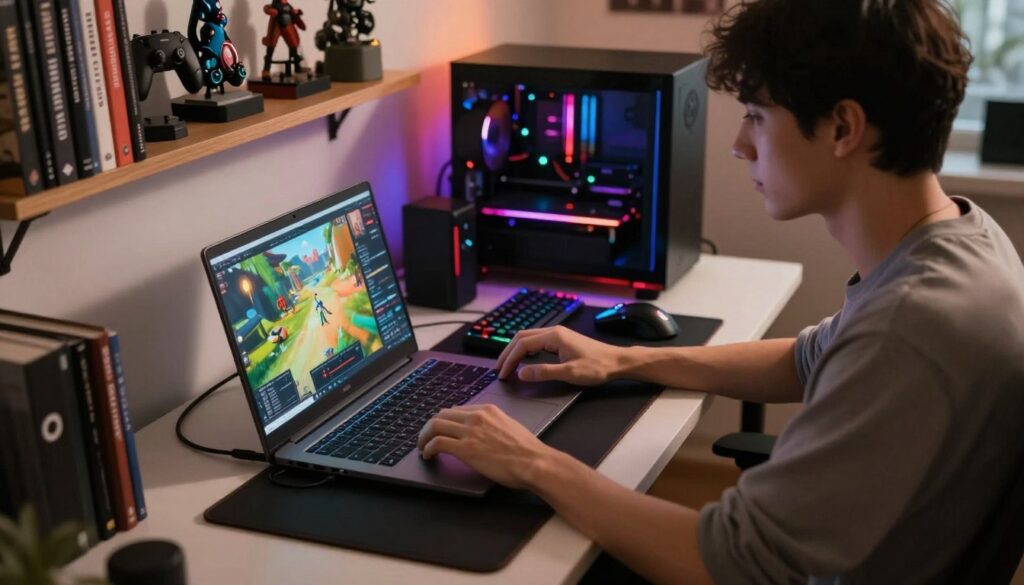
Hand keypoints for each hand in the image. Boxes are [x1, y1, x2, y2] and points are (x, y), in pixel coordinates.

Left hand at [417, 404, 555, 488]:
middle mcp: (476, 416)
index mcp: (487, 410)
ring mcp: (470, 432)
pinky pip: (437, 443)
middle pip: (442, 415)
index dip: (445, 421)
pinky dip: (428, 448)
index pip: (456, 410)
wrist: (533, 462)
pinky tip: (428, 455)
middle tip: (426, 438)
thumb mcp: (509, 427)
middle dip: (430, 427)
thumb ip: (493, 425)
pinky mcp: (465, 449)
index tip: (440, 429)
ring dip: (424, 436)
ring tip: (422, 447)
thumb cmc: (527, 451)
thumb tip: (483, 434)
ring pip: (435, 426)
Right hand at [495, 326, 622, 384]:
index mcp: (554, 337)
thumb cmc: (597, 367)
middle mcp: (554, 332)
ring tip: (508, 365)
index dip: (509, 360)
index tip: (503, 374)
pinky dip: (526, 350)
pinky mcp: (561, 340)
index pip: (522, 345)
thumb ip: (543, 372)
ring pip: (528, 338)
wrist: (617, 362)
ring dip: (516, 350)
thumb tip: (521, 373)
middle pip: (522, 337)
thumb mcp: (569, 373)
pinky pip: (537, 341)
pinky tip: (524, 360)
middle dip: (508, 353)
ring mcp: (558, 335)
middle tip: (499, 369)